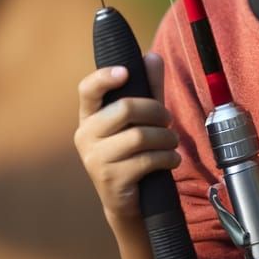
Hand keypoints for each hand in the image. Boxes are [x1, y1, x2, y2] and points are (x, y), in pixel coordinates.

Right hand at [74, 53, 179, 223]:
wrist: (126, 202)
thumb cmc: (132, 152)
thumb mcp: (140, 118)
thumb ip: (147, 88)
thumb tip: (152, 56)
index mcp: (89, 116)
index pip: (88, 90)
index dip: (104, 77)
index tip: (125, 72)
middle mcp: (85, 135)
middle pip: (124, 109)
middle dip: (155, 111)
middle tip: (168, 119)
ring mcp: (95, 159)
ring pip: (139, 136)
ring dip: (165, 138)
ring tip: (172, 142)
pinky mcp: (111, 180)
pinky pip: (146, 160)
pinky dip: (167, 158)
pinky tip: (172, 160)